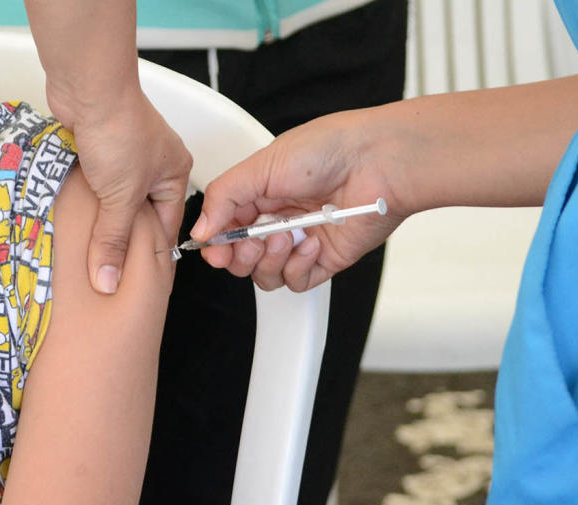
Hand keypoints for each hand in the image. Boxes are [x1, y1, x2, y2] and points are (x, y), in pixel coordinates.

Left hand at [53, 88, 191, 293]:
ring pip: (113, 199)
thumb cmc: (119, 133)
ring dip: (100, 217)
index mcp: (174, 173)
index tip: (136, 281)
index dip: (151, 253)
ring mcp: (125, 154)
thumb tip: (109, 282)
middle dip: (122, 237)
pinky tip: (73, 219)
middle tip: (108, 271)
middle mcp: (154, 163)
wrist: (87, 88)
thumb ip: (113, 240)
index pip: (166, 225)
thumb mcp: (120, 197)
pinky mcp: (98, 148)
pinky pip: (94, 184)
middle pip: (139, 213)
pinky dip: (85, 199)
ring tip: (88, 250)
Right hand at [191, 110, 409, 291]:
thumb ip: (223, 198)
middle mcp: (278, 220)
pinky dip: (297, 268)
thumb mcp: (261, 166)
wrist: (377, 162)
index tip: (214, 248)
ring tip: (284, 237)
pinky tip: (309, 244)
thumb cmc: (328, 150)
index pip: (225, 230)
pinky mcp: (323, 260)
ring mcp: (300, 242)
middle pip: (241, 259)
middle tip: (250, 243)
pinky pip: (296, 282)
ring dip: (269, 261)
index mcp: (259, 195)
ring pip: (265, 276)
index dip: (216, 244)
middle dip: (240, 257)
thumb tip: (201, 229)